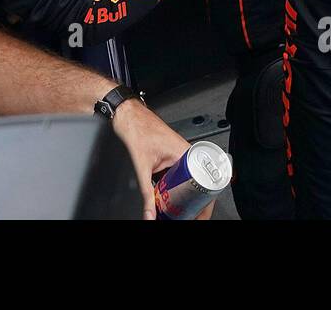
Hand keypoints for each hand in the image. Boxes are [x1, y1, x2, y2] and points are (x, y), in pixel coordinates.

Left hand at [109, 99, 193, 219]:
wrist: (126, 115)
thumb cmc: (137, 128)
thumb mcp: (142, 167)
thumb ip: (145, 194)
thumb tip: (149, 214)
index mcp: (186, 153)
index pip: (204, 183)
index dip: (203, 202)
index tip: (198, 215)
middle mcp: (185, 154)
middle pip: (195, 185)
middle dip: (191, 202)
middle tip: (186, 215)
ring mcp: (177, 155)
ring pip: (184, 182)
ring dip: (180, 196)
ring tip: (177, 210)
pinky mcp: (168, 157)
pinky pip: (175, 176)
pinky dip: (172, 188)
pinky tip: (166, 198)